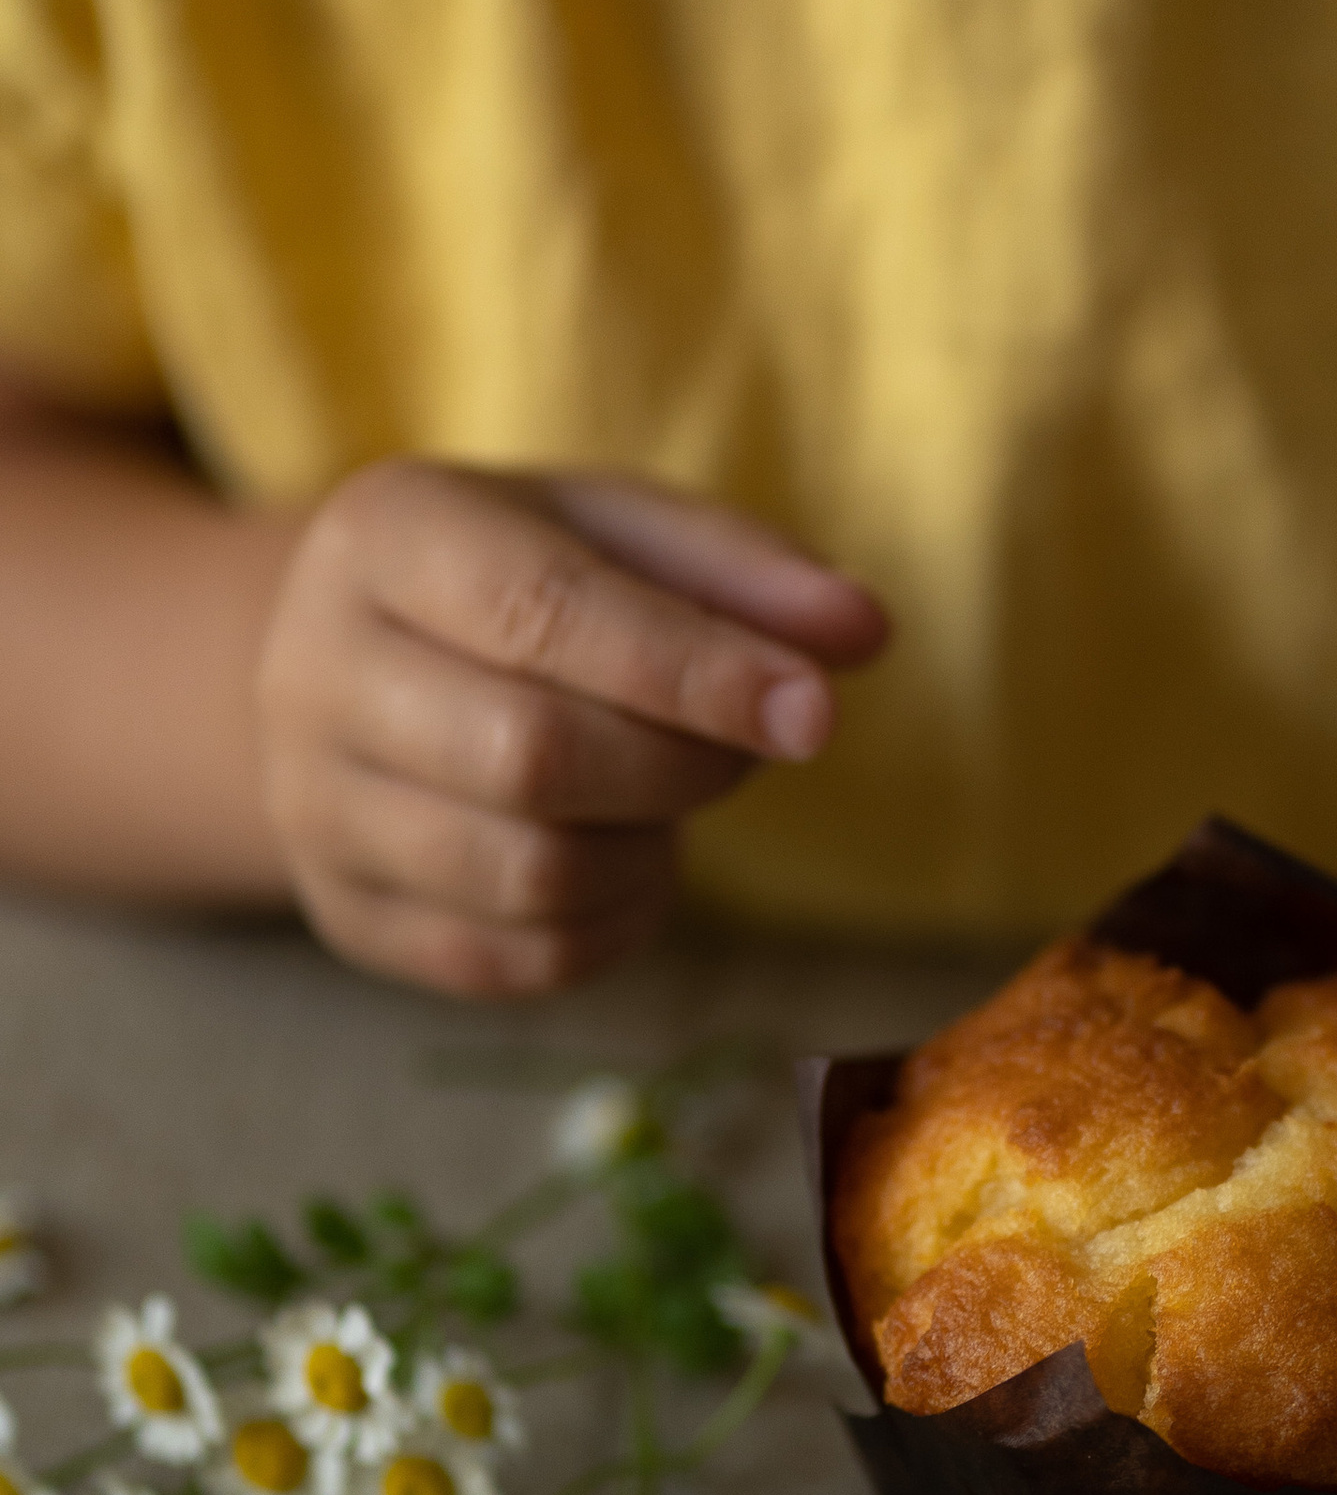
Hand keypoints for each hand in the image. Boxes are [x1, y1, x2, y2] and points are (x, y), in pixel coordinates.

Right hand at [254, 463, 888, 995]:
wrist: (356, 662)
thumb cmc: (518, 578)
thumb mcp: (621, 532)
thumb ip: (745, 572)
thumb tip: (864, 634)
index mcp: (384, 536)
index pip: (543, 613)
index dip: (695, 672)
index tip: (815, 712)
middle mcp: (315, 671)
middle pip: (529, 757)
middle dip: (680, 765)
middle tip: (738, 745)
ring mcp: (314, 808)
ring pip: (528, 877)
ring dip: (650, 851)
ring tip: (666, 794)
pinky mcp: (348, 916)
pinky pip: (521, 962)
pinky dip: (617, 923)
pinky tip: (626, 858)